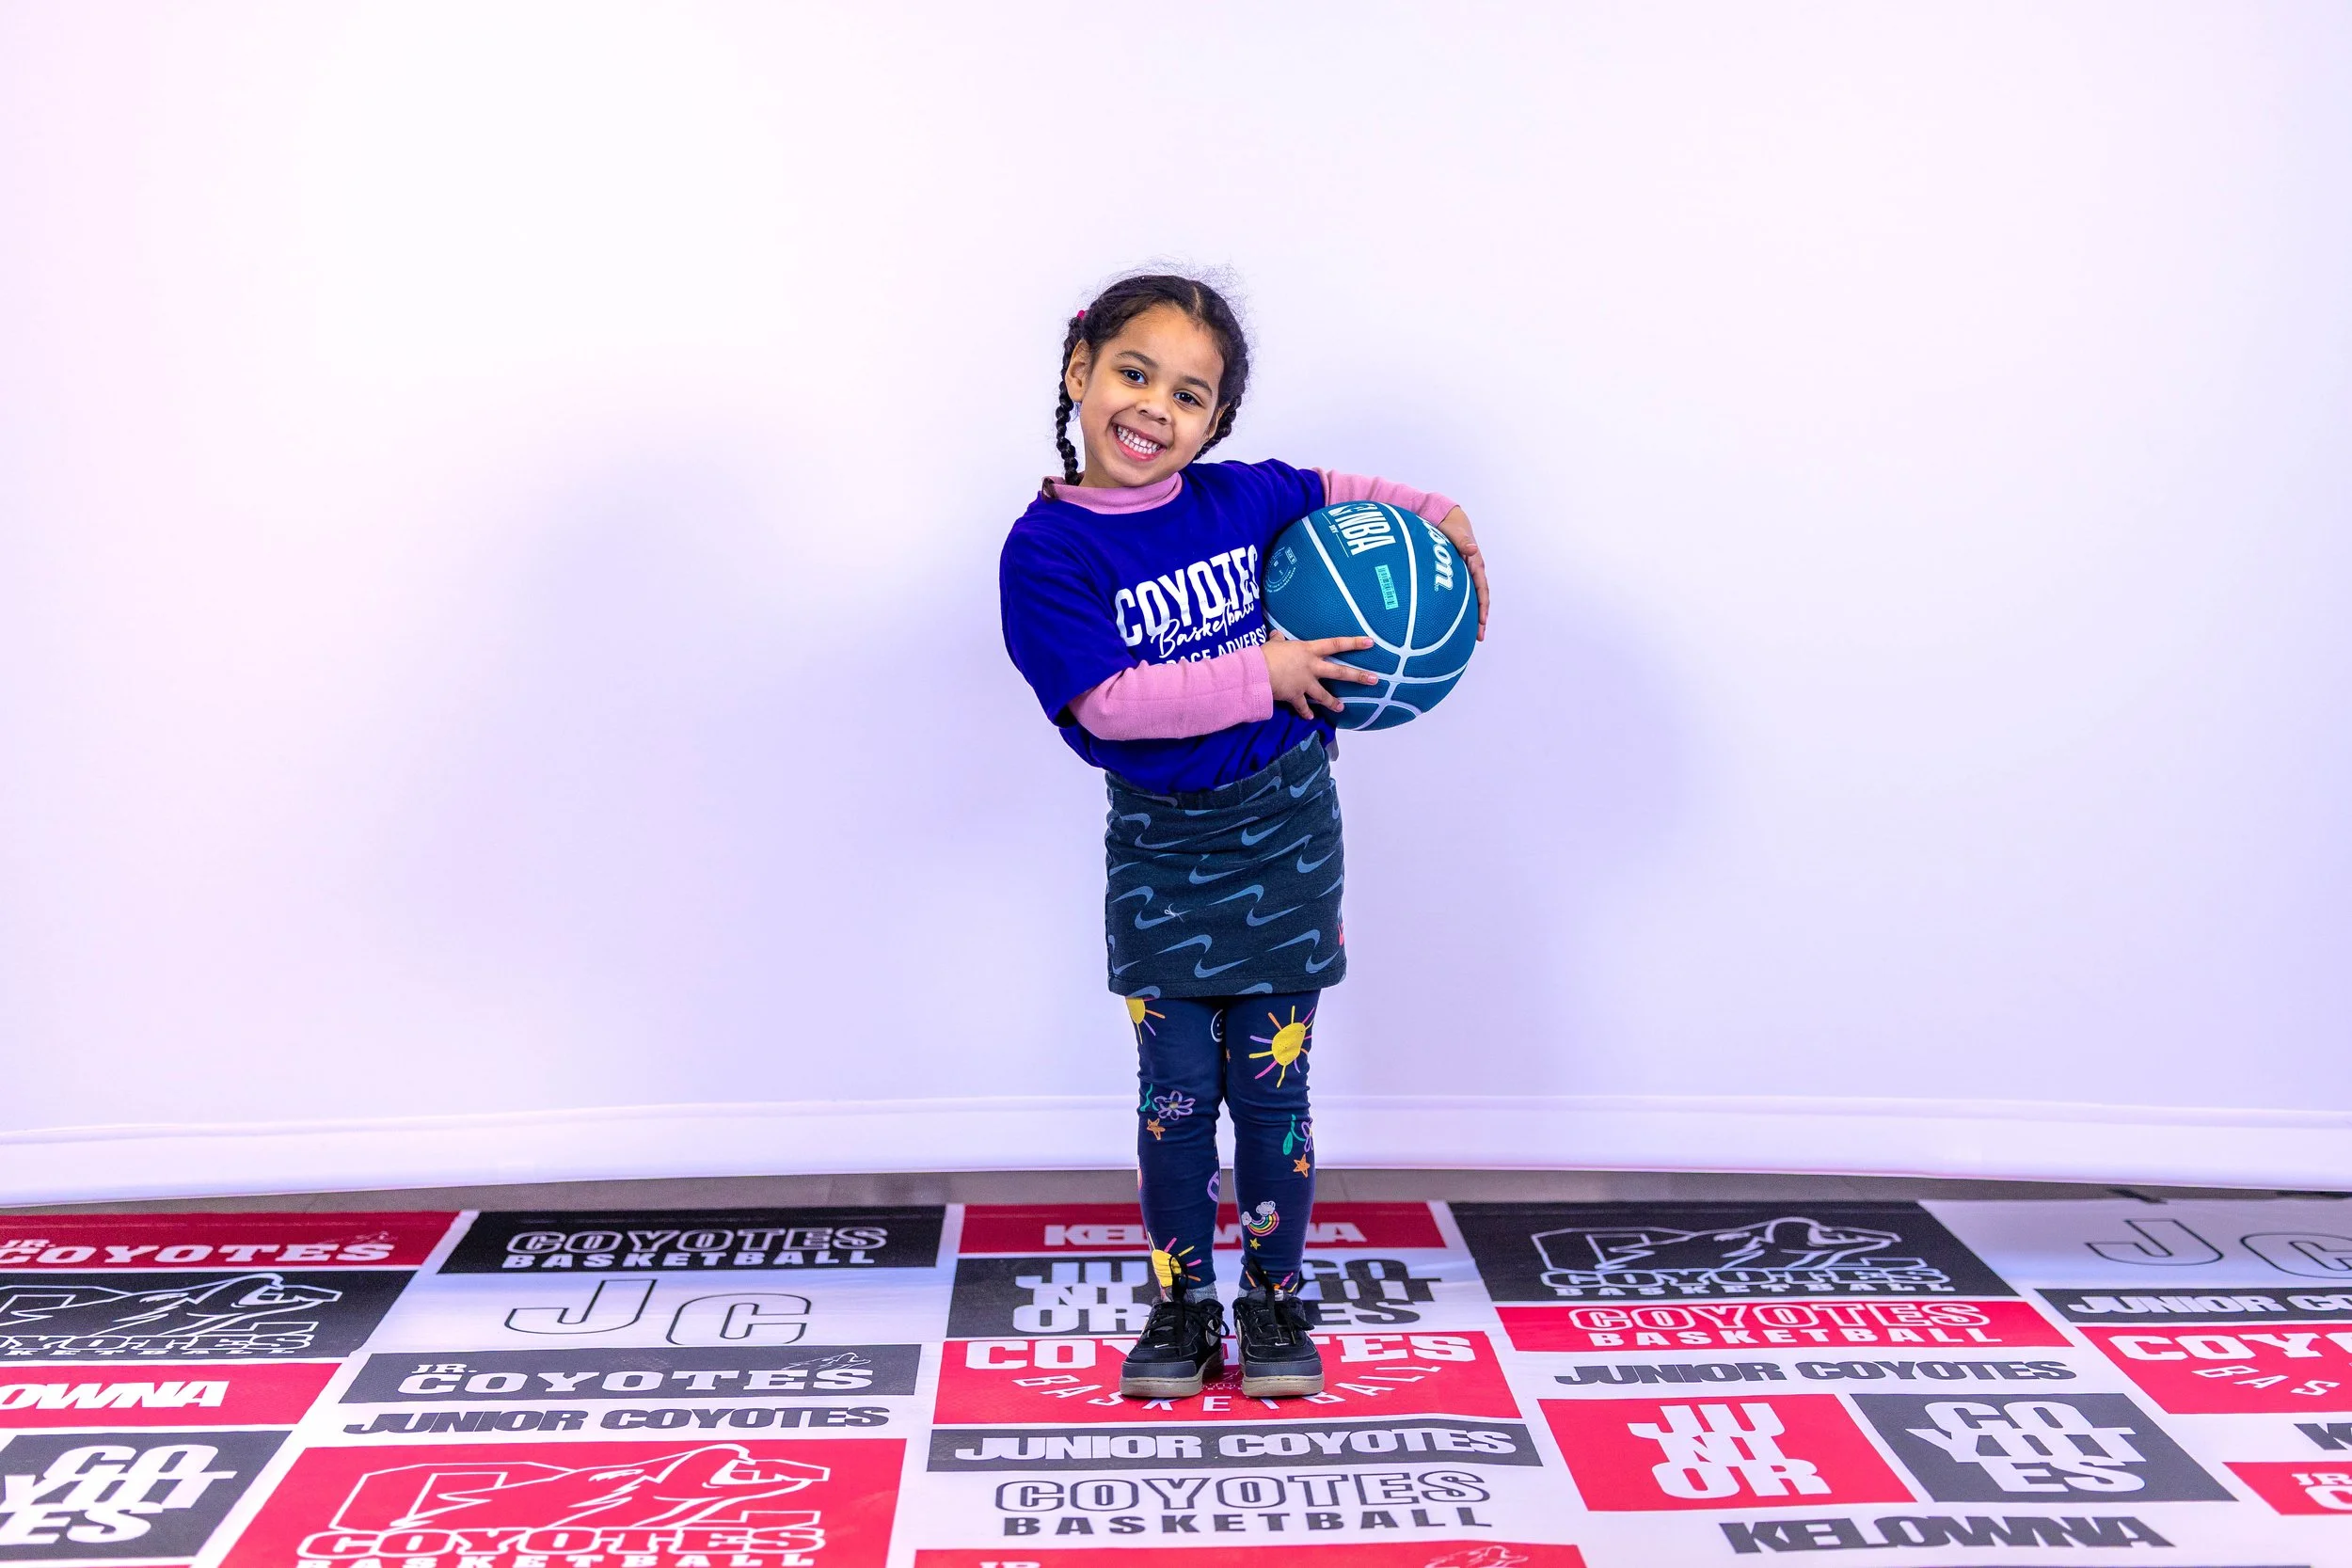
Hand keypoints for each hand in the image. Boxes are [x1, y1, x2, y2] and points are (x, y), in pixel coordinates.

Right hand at [1264, 630, 1378, 720]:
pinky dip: (1305, 713)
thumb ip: (1278, 640)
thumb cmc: (1266, 654)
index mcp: (1308, 650)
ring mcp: (1305, 683)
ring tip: (1341, 708)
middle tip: (1374, 680)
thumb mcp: (1274, 644)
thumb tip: (1276, 635)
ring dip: (1333, 702)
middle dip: (1358, 676)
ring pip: (1324, 694)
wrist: (1257, 672)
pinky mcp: (1295, 696)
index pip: (1336, 644)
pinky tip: (1310, 718)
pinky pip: (1302, 706)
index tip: (1370, 643)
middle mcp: (1311, 666)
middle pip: (1340, 671)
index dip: (1354, 643)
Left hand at [1435, 507, 1489, 639]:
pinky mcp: (1460, 575)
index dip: (1483, 606)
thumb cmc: (1451, 526)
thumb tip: (1473, 549)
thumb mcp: (1456, 533)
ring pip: (1473, 599)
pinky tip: (1458, 620)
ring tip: (1472, 635)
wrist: (1448, 520)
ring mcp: (1467, 574)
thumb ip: (1463, 541)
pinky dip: (1463, 607)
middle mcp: (1474, 571)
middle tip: (1479, 637)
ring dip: (1474, 616)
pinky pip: (1464, 594)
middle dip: (1481, 618)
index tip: (1482, 621)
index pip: (1482, 589)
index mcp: (1476, 563)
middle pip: (1480, 599)